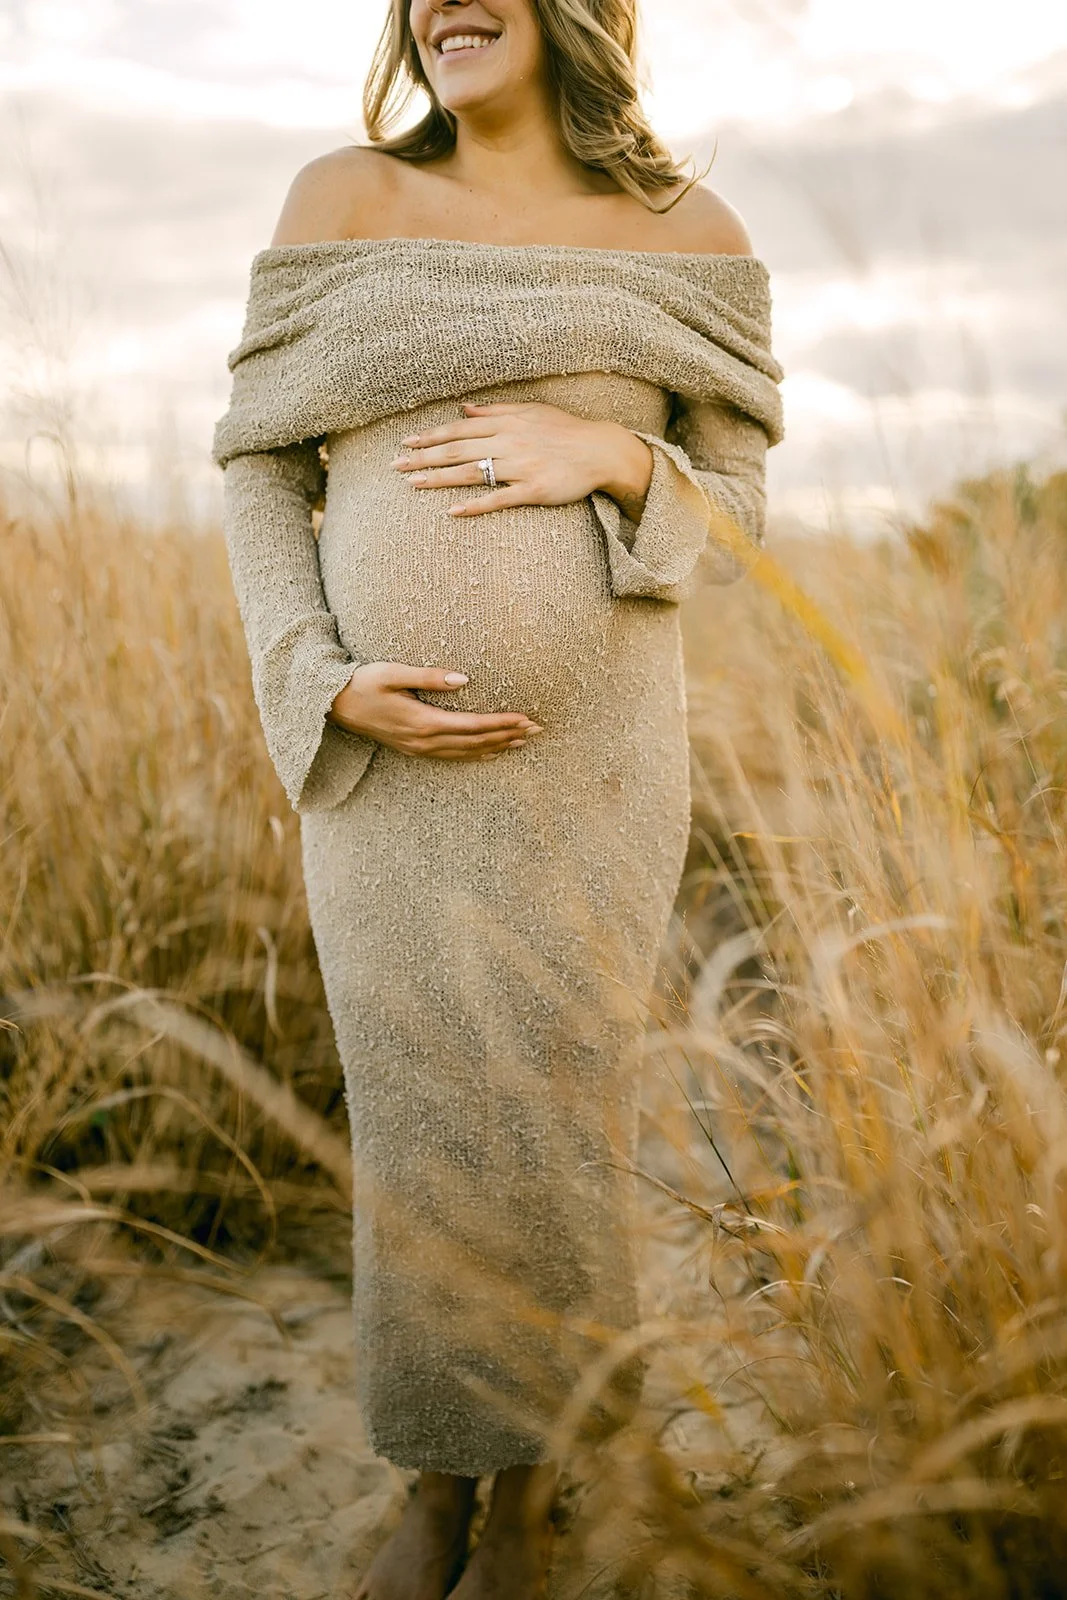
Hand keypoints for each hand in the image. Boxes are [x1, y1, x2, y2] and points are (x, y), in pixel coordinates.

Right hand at [328, 663, 542, 760]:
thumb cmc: (362, 683)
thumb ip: (428, 676)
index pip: (473, 725)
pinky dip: (475, 756)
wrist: (332, 705)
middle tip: (538, 730)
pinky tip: (491, 753)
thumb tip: (463, 679)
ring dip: (496, 747)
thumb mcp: (393, 672)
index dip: (502, 722)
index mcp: (422, 721)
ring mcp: (418, 749)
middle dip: (508, 736)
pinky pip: (452, 757)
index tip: (527, 718)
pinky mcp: (413, 750)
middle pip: (475, 742)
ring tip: (523, 742)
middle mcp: (423, 741)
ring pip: (466, 753)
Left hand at [391, 401, 653, 518]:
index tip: (406, 443)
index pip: (459, 430)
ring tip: (413, 485)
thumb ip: (495, 411)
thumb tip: (463, 409)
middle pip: (458, 450)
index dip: (431, 436)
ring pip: (472, 473)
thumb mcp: (530, 411)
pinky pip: (500, 499)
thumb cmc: (565, 430)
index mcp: (506, 423)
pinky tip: (453, 512)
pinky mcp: (534, 490)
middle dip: (424, 458)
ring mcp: (521, 467)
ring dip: (440, 479)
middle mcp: (509, 442)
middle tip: (395, 467)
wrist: (601, 450)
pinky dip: (476, 505)